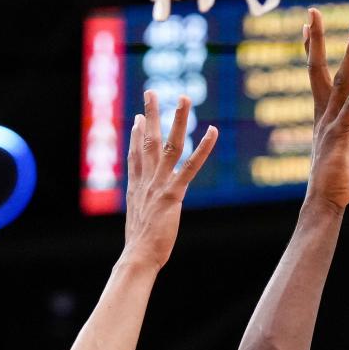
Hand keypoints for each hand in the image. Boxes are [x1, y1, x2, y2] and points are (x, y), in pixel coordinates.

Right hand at [123, 92, 217, 268]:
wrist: (138, 257)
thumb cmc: (139, 248)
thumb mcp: (138, 224)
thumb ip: (142, 211)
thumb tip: (142, 212)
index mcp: (137, 189)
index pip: (135, 156)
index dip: (136, 135)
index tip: (137, 117)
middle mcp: (146, 182)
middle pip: (147, 141)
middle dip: (150, 115)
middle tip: (151, 92)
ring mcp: (159, 186)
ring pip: (169, 146)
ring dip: (178, 119)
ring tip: (183, 97)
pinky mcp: (173, 195)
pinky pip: (190, 167)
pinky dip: (203, 148)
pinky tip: (213, 131)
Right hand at [304, 9, 348, 212]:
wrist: (326, 202)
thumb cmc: (337, 180)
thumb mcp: (347, 150)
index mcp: (323, 115)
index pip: (316, 76)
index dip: (311, 49)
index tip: (307, 26)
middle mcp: (323, 114)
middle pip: (316, 69)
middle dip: (315, 40)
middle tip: (313, 11)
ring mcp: (330, 124)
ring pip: (339, 82)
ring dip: (348, 54)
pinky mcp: (340, 136)